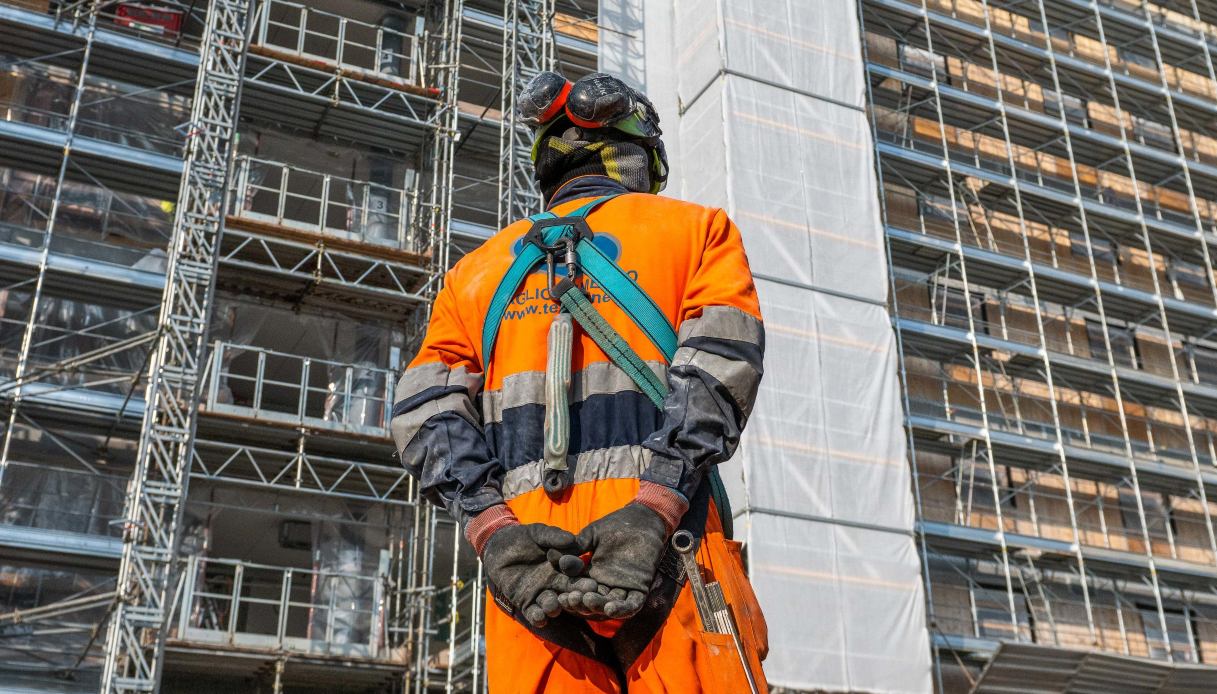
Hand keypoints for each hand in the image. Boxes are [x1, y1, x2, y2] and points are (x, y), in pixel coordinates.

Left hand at [481, 522, 579, 626]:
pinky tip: (539, 617)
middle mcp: (555, 584)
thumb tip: (572, 539)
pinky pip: (533, 613)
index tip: (593, 585)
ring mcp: (541, 594)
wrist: (500, 546)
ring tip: (554, 607)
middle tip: (580, 602)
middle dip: (574, 598)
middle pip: (568, 594)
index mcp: (564, 568)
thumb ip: (554, 536)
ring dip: (553, 608)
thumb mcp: (539, 533)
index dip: (584, 581)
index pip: (577, 576)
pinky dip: (537, 617)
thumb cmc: (524, 537)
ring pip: (552, 605)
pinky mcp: (525, 602)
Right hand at [569, 502, 669, 618]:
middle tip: (572, 598)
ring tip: (589, 601)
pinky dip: (622, 609)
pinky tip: (610, 609)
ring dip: (599, 606)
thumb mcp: (591, 535)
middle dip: (581, 602)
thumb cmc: (614, 525)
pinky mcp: (640, 589)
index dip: (568, 594)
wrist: (641, 520)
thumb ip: (576, 546)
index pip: (577, 589)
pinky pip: (632, 604)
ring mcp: (622, 589)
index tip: (558, 595)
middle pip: (591, 601)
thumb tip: (554, 556)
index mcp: (591, 575)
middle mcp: (605, 586)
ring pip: (609, 605)